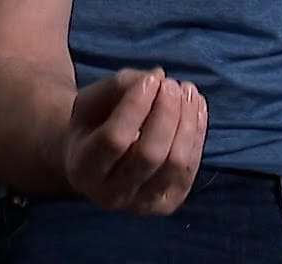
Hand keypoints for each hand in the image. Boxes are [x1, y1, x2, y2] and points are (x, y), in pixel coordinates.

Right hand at [59, 66, 207, 214]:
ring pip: (175, 162)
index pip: (115, 139)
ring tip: (187, 90)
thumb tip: (158, 77)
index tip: (151, 79)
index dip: (137, 105)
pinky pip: (190, 167)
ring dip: (187, 120)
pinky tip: (195, 106)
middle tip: (171, 83)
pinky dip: (198, 132)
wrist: (99, 162)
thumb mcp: (92, 101)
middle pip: (149, 154)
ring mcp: (141, 204)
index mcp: (83, 169)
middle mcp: (109, 195)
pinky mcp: (168, 202)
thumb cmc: (95, 124)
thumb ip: (119, 85)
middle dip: (166, 112)